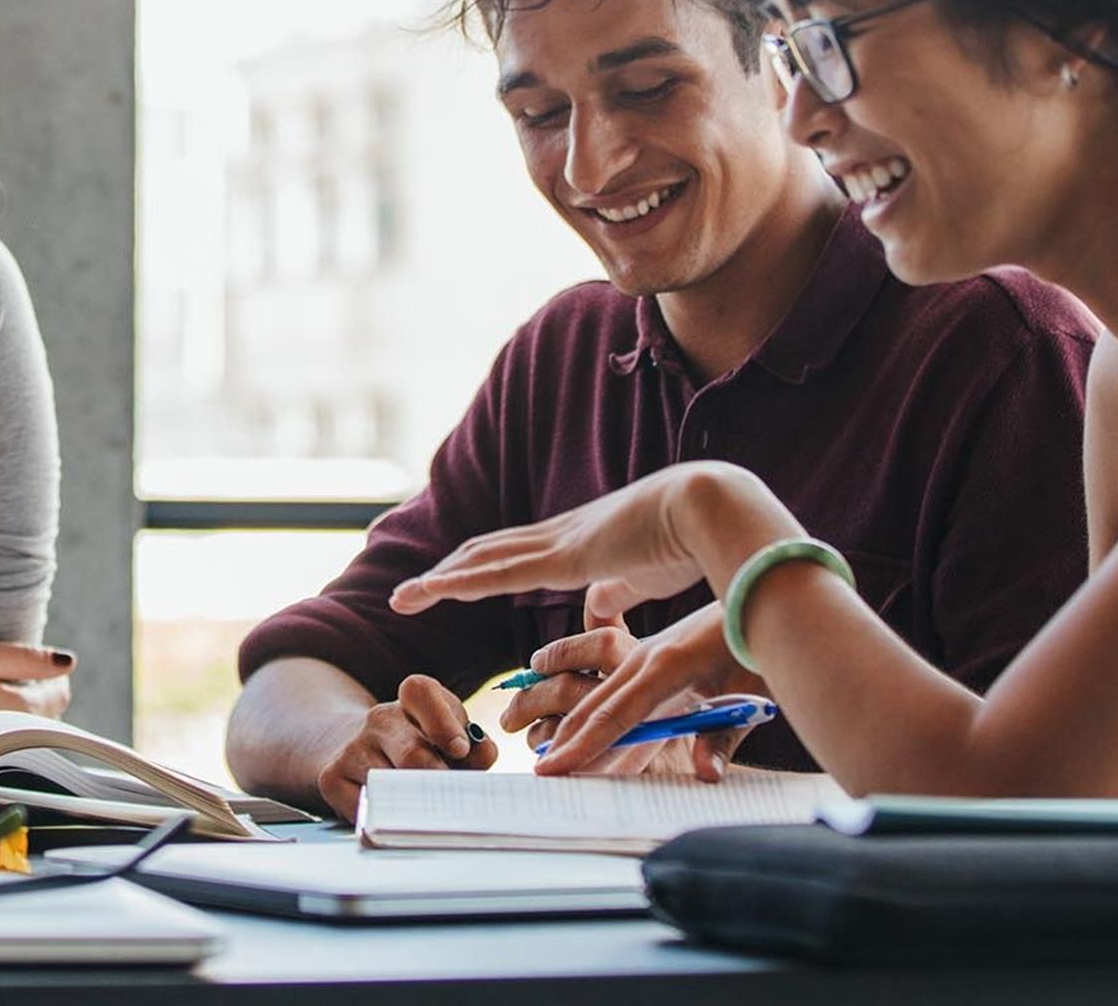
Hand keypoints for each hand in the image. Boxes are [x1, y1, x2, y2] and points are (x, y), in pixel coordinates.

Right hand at [0, 640, 75, 747]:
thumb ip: (26, 659)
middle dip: (33, 693)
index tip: (24, 664)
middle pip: (45, 715)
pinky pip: (3, 740)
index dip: (48, 675)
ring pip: (24, 728)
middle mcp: (12, 739)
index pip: (59, 696)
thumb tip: (68, 663)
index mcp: (17, 711)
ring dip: (15, 711)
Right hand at [312, 674, 492, 820]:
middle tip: (450, 798)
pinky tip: (396, 814)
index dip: (444, 722)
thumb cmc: (418, 746)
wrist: (356, 749)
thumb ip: (474, 747)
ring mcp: (352, 748)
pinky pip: (367, 810)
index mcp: (411, 699)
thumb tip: (484, 753)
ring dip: (415, 805)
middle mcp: (379, 718)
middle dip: (438, 782)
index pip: (421, 693)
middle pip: (413, 754)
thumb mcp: (449, 738)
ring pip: (390, 787)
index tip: (460, 749)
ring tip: (426, 808)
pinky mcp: (332, 777)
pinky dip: (387, 820)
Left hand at [389, 462, 785, 619]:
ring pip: (482, 560)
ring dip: (439, 579)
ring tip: (403, 598)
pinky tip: (432, 590)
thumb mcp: (644, 575)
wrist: (714, 510)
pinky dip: (460, 582)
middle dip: (447, 573)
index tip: (450, 582)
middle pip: (486, 552)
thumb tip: (595, 609)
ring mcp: (559, 543)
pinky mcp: (565, 557)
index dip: (480, 568)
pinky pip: (500, 572)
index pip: (516, 554)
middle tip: (409, 593)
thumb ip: (616, 591)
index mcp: (579, 541)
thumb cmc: (693, 542)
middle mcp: (559, 536)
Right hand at [522, 600, 764, 777]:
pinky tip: (578, 725)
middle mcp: (645, 657)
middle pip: (593, 705)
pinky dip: (591, 709)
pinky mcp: (650, 653)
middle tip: (538, 772)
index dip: (582, 746)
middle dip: (563, 739)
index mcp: (666, 667)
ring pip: (597, 694)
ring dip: (570, 724)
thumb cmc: (759, 647)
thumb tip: (706, 775)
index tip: (551, 769)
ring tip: (543, 750)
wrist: (761, 593)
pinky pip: (613, 686)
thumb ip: (723, 738)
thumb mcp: (750, 694)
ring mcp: (644, 652)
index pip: (614, 715)